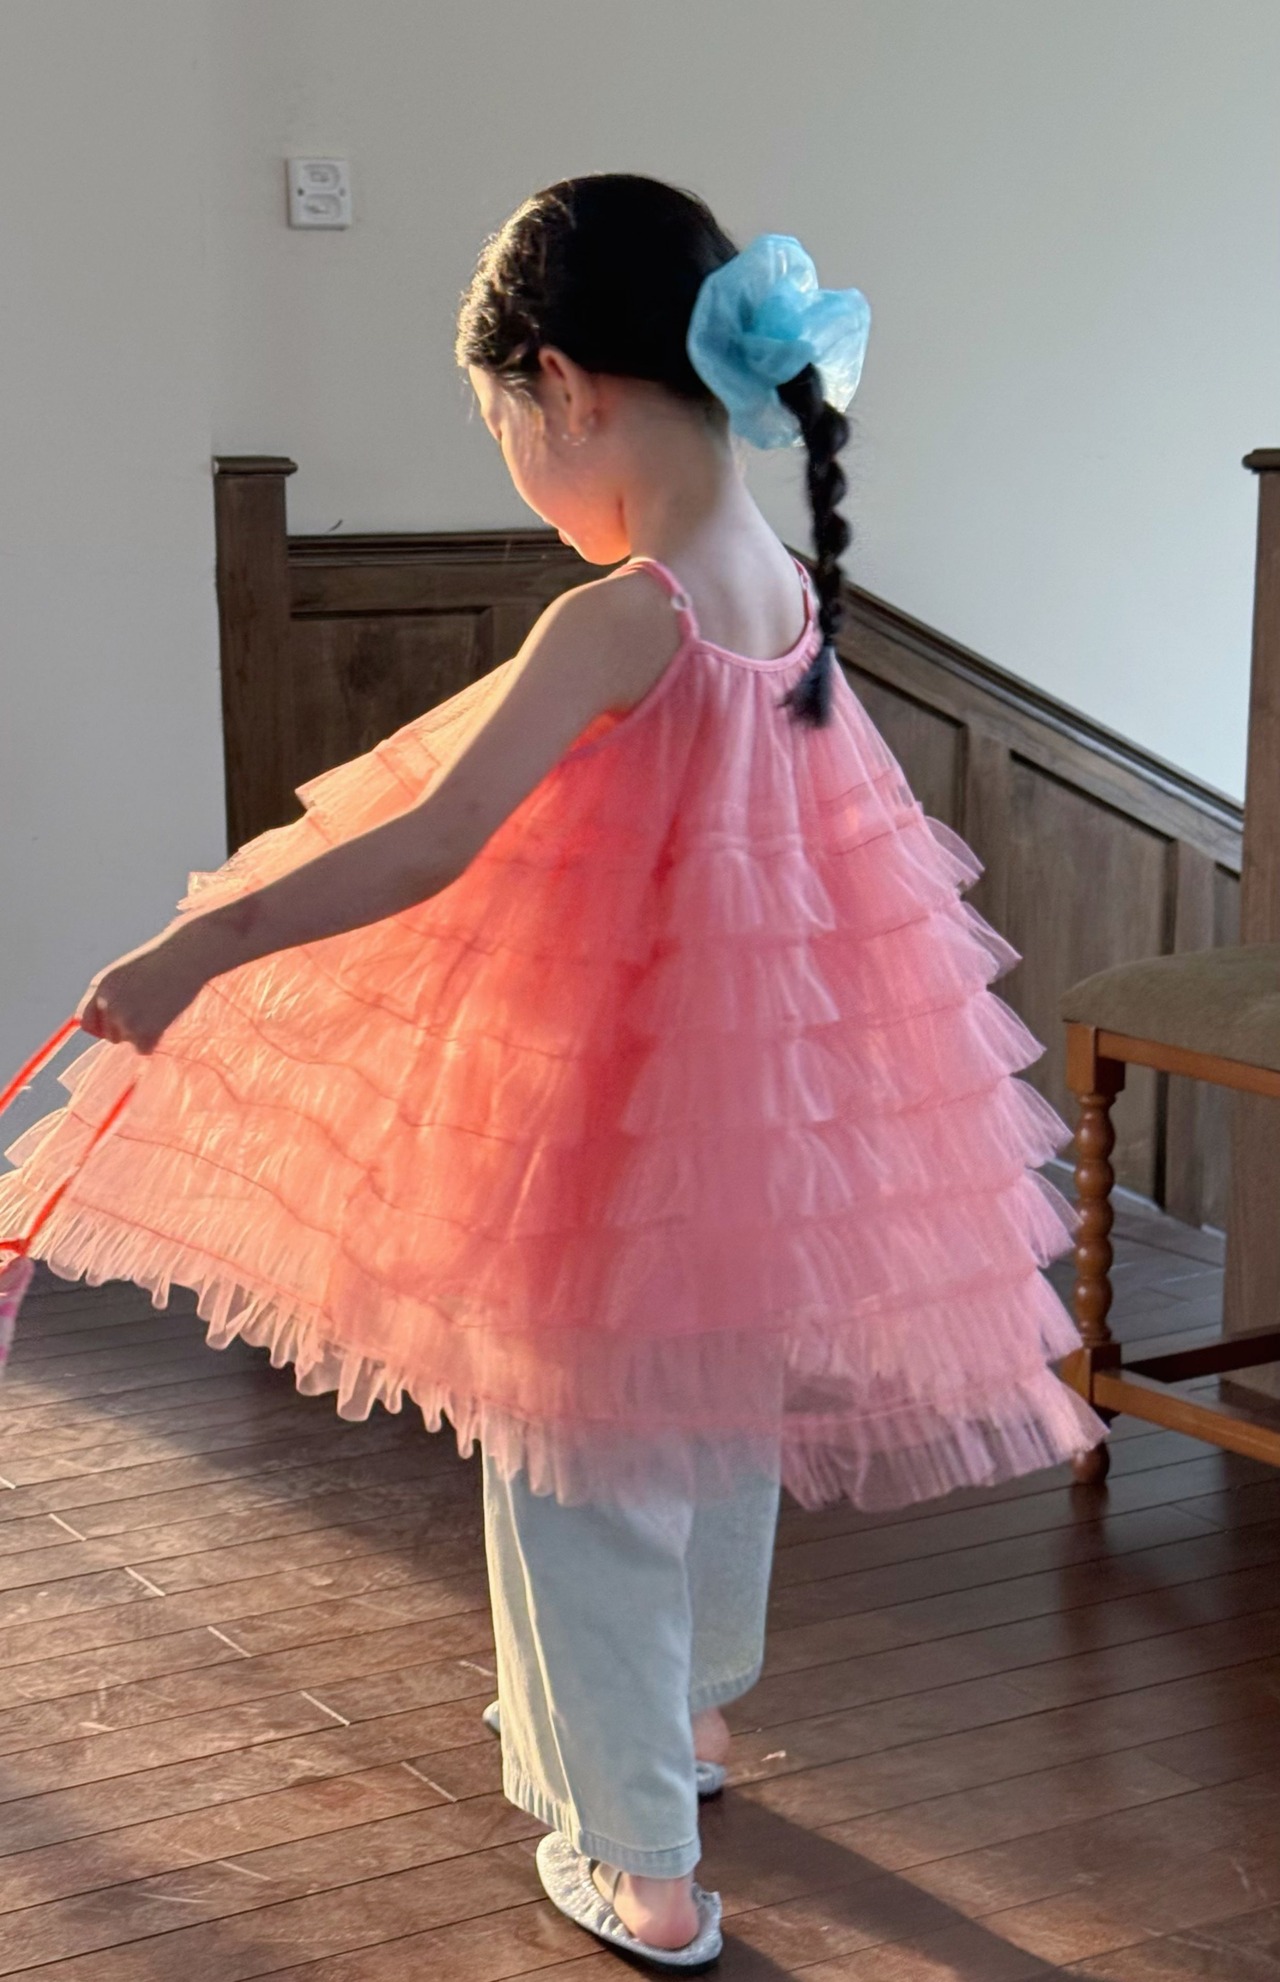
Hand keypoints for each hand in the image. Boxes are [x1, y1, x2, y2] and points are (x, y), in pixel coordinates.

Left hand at [76, 924, 212, 1054]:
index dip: (101, 1025)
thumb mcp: (127, 974)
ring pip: (128, 1041)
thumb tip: (103, 1027)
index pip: (85, 1021)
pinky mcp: (144, 1031)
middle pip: (109, 1035)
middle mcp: (108, 1004)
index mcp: (101, 987)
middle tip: (150, 1008)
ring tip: (160, 1008)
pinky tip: (166, 1018)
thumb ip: (111, 997)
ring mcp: (125, 1018)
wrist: (187, 957)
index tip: (118, 1023)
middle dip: (127, 1028)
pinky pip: (144, 1049)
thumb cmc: (162, 963)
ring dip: (143, 1032)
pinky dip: (155, 1040)